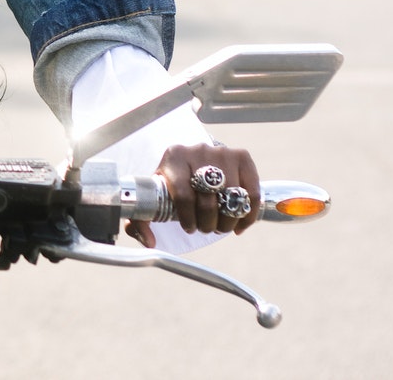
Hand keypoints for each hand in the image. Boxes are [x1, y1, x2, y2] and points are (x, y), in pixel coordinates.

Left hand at [126, 142, 259, 247]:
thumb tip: (149, 241)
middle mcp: (198, 150)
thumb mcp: (154, 195)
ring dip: (228, 221)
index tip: (189, 228)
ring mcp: (222, 152)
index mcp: (173, 157)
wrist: (192, 158)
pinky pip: (251, 192)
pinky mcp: (242, 157)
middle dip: (208, 223)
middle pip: (208, 199)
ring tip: (220, 226)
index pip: (183, 195)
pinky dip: (247, 214)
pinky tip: (239, 224)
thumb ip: (141, 220)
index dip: (188, 219)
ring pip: (232, 197)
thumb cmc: (172, 182)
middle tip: (206, 228)